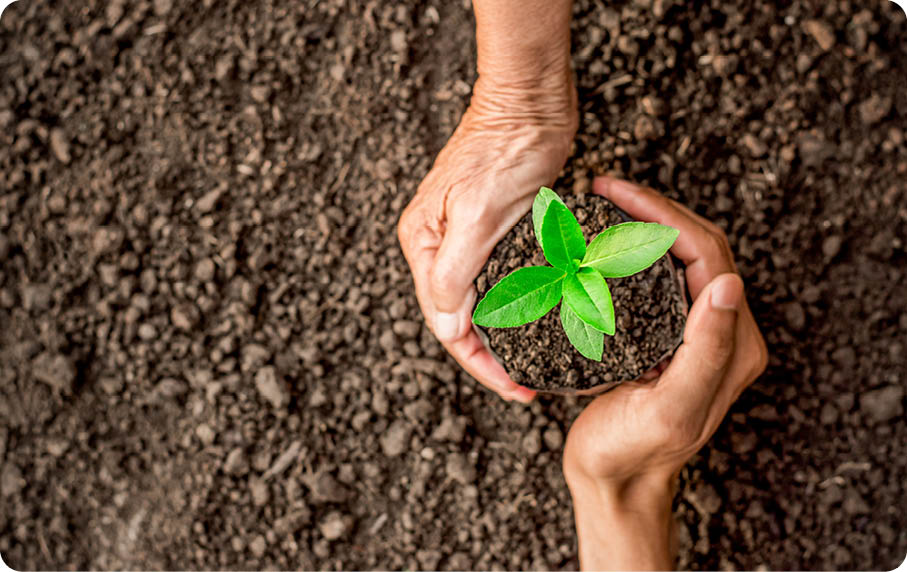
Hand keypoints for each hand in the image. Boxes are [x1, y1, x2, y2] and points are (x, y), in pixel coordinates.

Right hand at [397, 77, 576, 402]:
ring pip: (481, 303)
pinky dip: (516, 305)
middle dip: (491, 357)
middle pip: (460, 318)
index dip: (479, 363)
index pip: (445, 322)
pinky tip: (538, 322)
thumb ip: (455, 272)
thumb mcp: (477, 214)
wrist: (531, 100)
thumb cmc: (504, 148)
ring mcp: (465, 238)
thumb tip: (446, 326)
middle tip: (527, 386)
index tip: (514, 388)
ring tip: (534, 364)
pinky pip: (500, 281)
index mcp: (424, 244)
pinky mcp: (494, 230)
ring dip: (505, 335)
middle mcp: (439, 246)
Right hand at [563, 177, 767, 569]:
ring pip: (677, 256)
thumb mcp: (671, 408)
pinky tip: (602, 242)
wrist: (613, 479)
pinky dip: (631, 249)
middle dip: (653, 209)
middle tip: (605, 188)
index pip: (707, 253)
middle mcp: (720, 330)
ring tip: (603, 204)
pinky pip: (657, 276)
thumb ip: (706, 350)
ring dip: (644, 223)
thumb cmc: (634, 451)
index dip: (664, 215)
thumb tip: (729, 283)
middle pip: (696, 245)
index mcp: (732, 343)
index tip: (615, 194)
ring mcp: (693, 330)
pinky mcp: (667, 334)